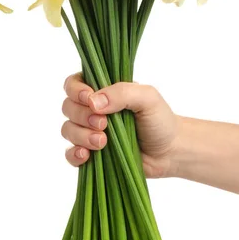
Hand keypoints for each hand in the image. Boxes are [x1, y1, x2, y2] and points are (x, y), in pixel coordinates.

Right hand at [61, 73, 181, 177]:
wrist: (170, 152)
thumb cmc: (160, 120)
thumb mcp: (147, 97)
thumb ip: (122, 93)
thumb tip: (93, 102)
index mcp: (103, 91)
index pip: (74, 83)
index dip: (75, 90)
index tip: (89, 98)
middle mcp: (93, 110)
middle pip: (68, 107)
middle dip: (82, 116)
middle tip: (104, 124)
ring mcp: (90, 132)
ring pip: (68, 130)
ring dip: (81, 136)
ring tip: (103, 143)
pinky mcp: (92, 155)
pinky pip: (70, 154)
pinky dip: (74, 155)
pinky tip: (86, 156)